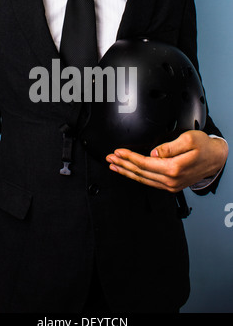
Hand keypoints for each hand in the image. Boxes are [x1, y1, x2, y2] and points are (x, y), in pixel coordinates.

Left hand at [106, 130, 227, 192]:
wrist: (216, 158)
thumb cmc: (204, 147)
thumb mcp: (189, 139)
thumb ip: (169, 147)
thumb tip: (153, 153)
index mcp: (174, 168)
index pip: (144, 163)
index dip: (129, 157)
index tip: (117, 152)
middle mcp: (171, 180)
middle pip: (140, 172)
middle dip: (123, 165)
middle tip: (109, 158)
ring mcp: (171, 185)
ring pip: (142, 179)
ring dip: (126, 172)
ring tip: (114, 166)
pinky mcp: (171, 185)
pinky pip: (149, 182)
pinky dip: (136, 177)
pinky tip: (129, 173)